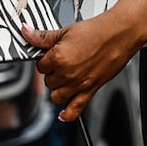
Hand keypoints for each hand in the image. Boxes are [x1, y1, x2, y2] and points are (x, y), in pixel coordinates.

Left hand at [24, 10, 144, 121]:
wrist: (120, 33)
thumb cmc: (98, 30)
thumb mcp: (66, 30)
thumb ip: (43, 36)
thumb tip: (27, 33)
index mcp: (58, 58)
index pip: (40, 66)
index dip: (45, 60)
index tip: (50, 56)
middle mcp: (67, 74)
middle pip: (48, 81)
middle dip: (52, 73)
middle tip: (61, 62)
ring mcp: (79, 84)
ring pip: (56, 96)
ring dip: (57, 89)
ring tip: (63, 78)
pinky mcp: (91, 90)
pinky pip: (75, 109)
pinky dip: (67, 115)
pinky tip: (63, 115)